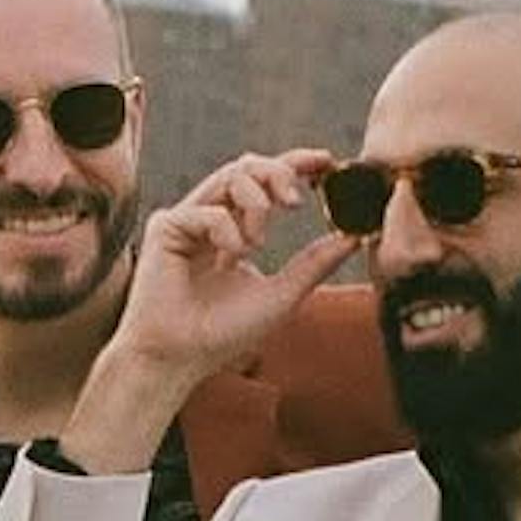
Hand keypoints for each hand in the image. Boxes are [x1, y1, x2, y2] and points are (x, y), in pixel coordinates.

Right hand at [62, 152, 352, 468]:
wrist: (180, 359)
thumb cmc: (221, 334)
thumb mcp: (283, 294)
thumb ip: (315, 263)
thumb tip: (355, 235)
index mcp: (235, 230)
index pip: (266, 182)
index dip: (295, 164)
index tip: (326, 162)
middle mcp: (209, 218)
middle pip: (248, 165)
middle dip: (279, 173)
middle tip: (297, 201)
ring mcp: (186, 220)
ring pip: (231, 175)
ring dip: (257, 203)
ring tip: (257, 243)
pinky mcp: (165, 227)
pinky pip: (209, 209)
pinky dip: (228, 230)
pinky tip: (228, 260)